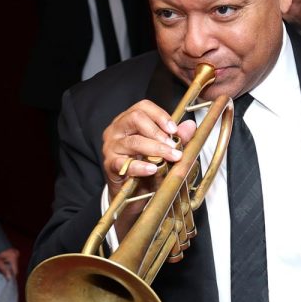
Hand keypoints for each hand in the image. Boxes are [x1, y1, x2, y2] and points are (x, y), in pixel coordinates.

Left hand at [0, 248, 19, 279]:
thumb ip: (4, 270)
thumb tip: (9, 278)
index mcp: (13, 257)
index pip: (15, 271)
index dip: (10, 276)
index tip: (5, 280)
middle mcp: (16, 254)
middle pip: (14, 267)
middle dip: (7, 271)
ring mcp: (14, 252)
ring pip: (12, 264)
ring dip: (6, 267)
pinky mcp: (12, 252)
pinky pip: (10, 260)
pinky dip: (6, 263)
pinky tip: (0, 263)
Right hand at [101, 100, 195, 234]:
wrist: (131, 194)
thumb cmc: (145, 166)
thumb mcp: (164, 151)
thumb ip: (177, 138)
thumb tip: (190, 126)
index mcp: (129, 120)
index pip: (143, 107)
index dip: (160, 115)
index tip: (174, 129)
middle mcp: (117, 129)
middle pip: (135, 118)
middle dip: (158, 131)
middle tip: (173, 145)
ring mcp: (111, 146)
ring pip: (133, 141)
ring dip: (155, 149)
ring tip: (171, 157)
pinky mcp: (109, 165)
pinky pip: (124, 163)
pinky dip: (140, 166)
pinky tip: (152, 169)